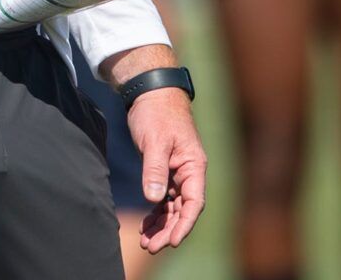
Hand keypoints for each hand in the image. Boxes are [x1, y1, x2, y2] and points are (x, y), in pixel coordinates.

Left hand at [126, 86, 206, 253]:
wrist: (150, 93)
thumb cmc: (156, 113)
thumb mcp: (155, 141)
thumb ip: (155, 169)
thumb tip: (153, 199)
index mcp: (194, 166)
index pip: (194, 202)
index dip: (184, 224)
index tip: (172, 241)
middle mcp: (189, 173)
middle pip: (183, 209)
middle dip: (169, 230)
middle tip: (150, 246)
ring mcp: (178, 173)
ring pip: (172, 207)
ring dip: (161, 224)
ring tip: (146, 241)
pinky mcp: (165, 171)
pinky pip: (163, 198)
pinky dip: (156, 212)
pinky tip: (146, 225)